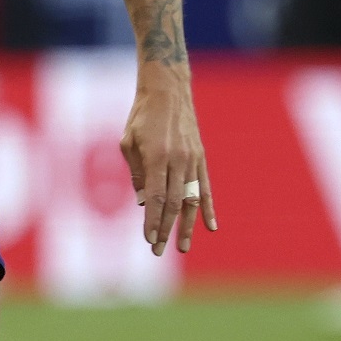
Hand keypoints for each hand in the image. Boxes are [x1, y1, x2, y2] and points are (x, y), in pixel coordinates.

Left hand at [122, 68, 216, 255]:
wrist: (168, 90)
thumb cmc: (142, 115)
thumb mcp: (128, 141)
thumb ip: (136, 173)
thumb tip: (142, 202)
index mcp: (157, 156)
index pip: (155, 197)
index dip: (152, 220)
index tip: (149, 239)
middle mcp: (177, 160)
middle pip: (172, 203)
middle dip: (165, 229)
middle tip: (158, 250)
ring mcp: (192, 160)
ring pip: (190, 199)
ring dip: (186, 226)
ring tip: (182, 247)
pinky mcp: (201, 158)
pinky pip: (205, 187)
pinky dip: (208, 208)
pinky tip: (211, 227)